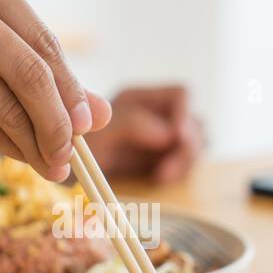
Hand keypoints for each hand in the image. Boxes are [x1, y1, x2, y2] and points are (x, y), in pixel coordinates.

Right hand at [0, 0, 110, 180]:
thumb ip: (32, 66)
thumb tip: (98, 115)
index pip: (42, 39)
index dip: (72, 88)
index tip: (89, 124)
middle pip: (31, 71)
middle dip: (60, 122)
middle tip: (75, 157)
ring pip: (6, 102)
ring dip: (34, 142)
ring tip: (51, 166)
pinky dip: (2, 145)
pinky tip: (17, 157)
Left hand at [84, 85, 201, 181]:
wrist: (75, 172)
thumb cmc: (83, 148)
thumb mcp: (101, 132)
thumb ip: (131, 124)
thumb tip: (166, 132)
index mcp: (142, 98)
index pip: (181, 94)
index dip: (184, 114)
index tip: (176, 137)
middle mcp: (158, 114)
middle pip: (195, 121)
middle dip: (186, 146)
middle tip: (166, 170)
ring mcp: (166, 137)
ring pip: (198, 143)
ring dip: (185, 161)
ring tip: (160, 175)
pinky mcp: (167, 158)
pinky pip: (188, 162)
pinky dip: (180, 171)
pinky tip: (158, 178)